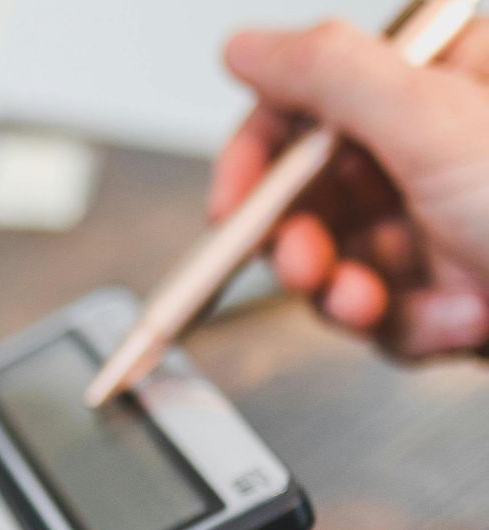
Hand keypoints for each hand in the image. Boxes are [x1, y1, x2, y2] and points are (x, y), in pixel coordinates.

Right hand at [210, 19, 488, 357]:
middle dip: (301, 238)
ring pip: (338, 258)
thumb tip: (247, 47)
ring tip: (364, 302)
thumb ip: (329, 76)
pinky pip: (380, 310)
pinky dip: (396, 324)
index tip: (236, 198)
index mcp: (446, 80)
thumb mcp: (435, 121)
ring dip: (341, 291)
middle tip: (300, 263)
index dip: (262, 150)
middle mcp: (441, 147)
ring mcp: (445, 222)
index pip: (315, 98)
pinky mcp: (451, 289)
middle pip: (314, 189)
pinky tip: (436, 321)